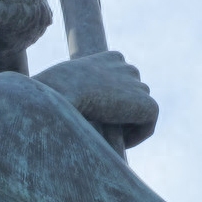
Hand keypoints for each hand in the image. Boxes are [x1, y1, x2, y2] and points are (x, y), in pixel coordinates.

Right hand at [33, 51, 158, 146]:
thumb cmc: (53, 90)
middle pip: (134, 95)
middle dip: (122, 113)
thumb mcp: (63, 84)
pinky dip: (136, 138)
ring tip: (108, 137)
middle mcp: (128, 68)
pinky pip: (148, 126)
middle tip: (104, 132)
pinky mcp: (147, 105)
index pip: (121, 81)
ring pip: (140, 111)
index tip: (98, 119)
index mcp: (111, 58)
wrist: (62, 92)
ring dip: (127, 125)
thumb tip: (73, 109)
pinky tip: (116, 143)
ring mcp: (139, 85)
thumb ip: (78, 90)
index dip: (113, 102)